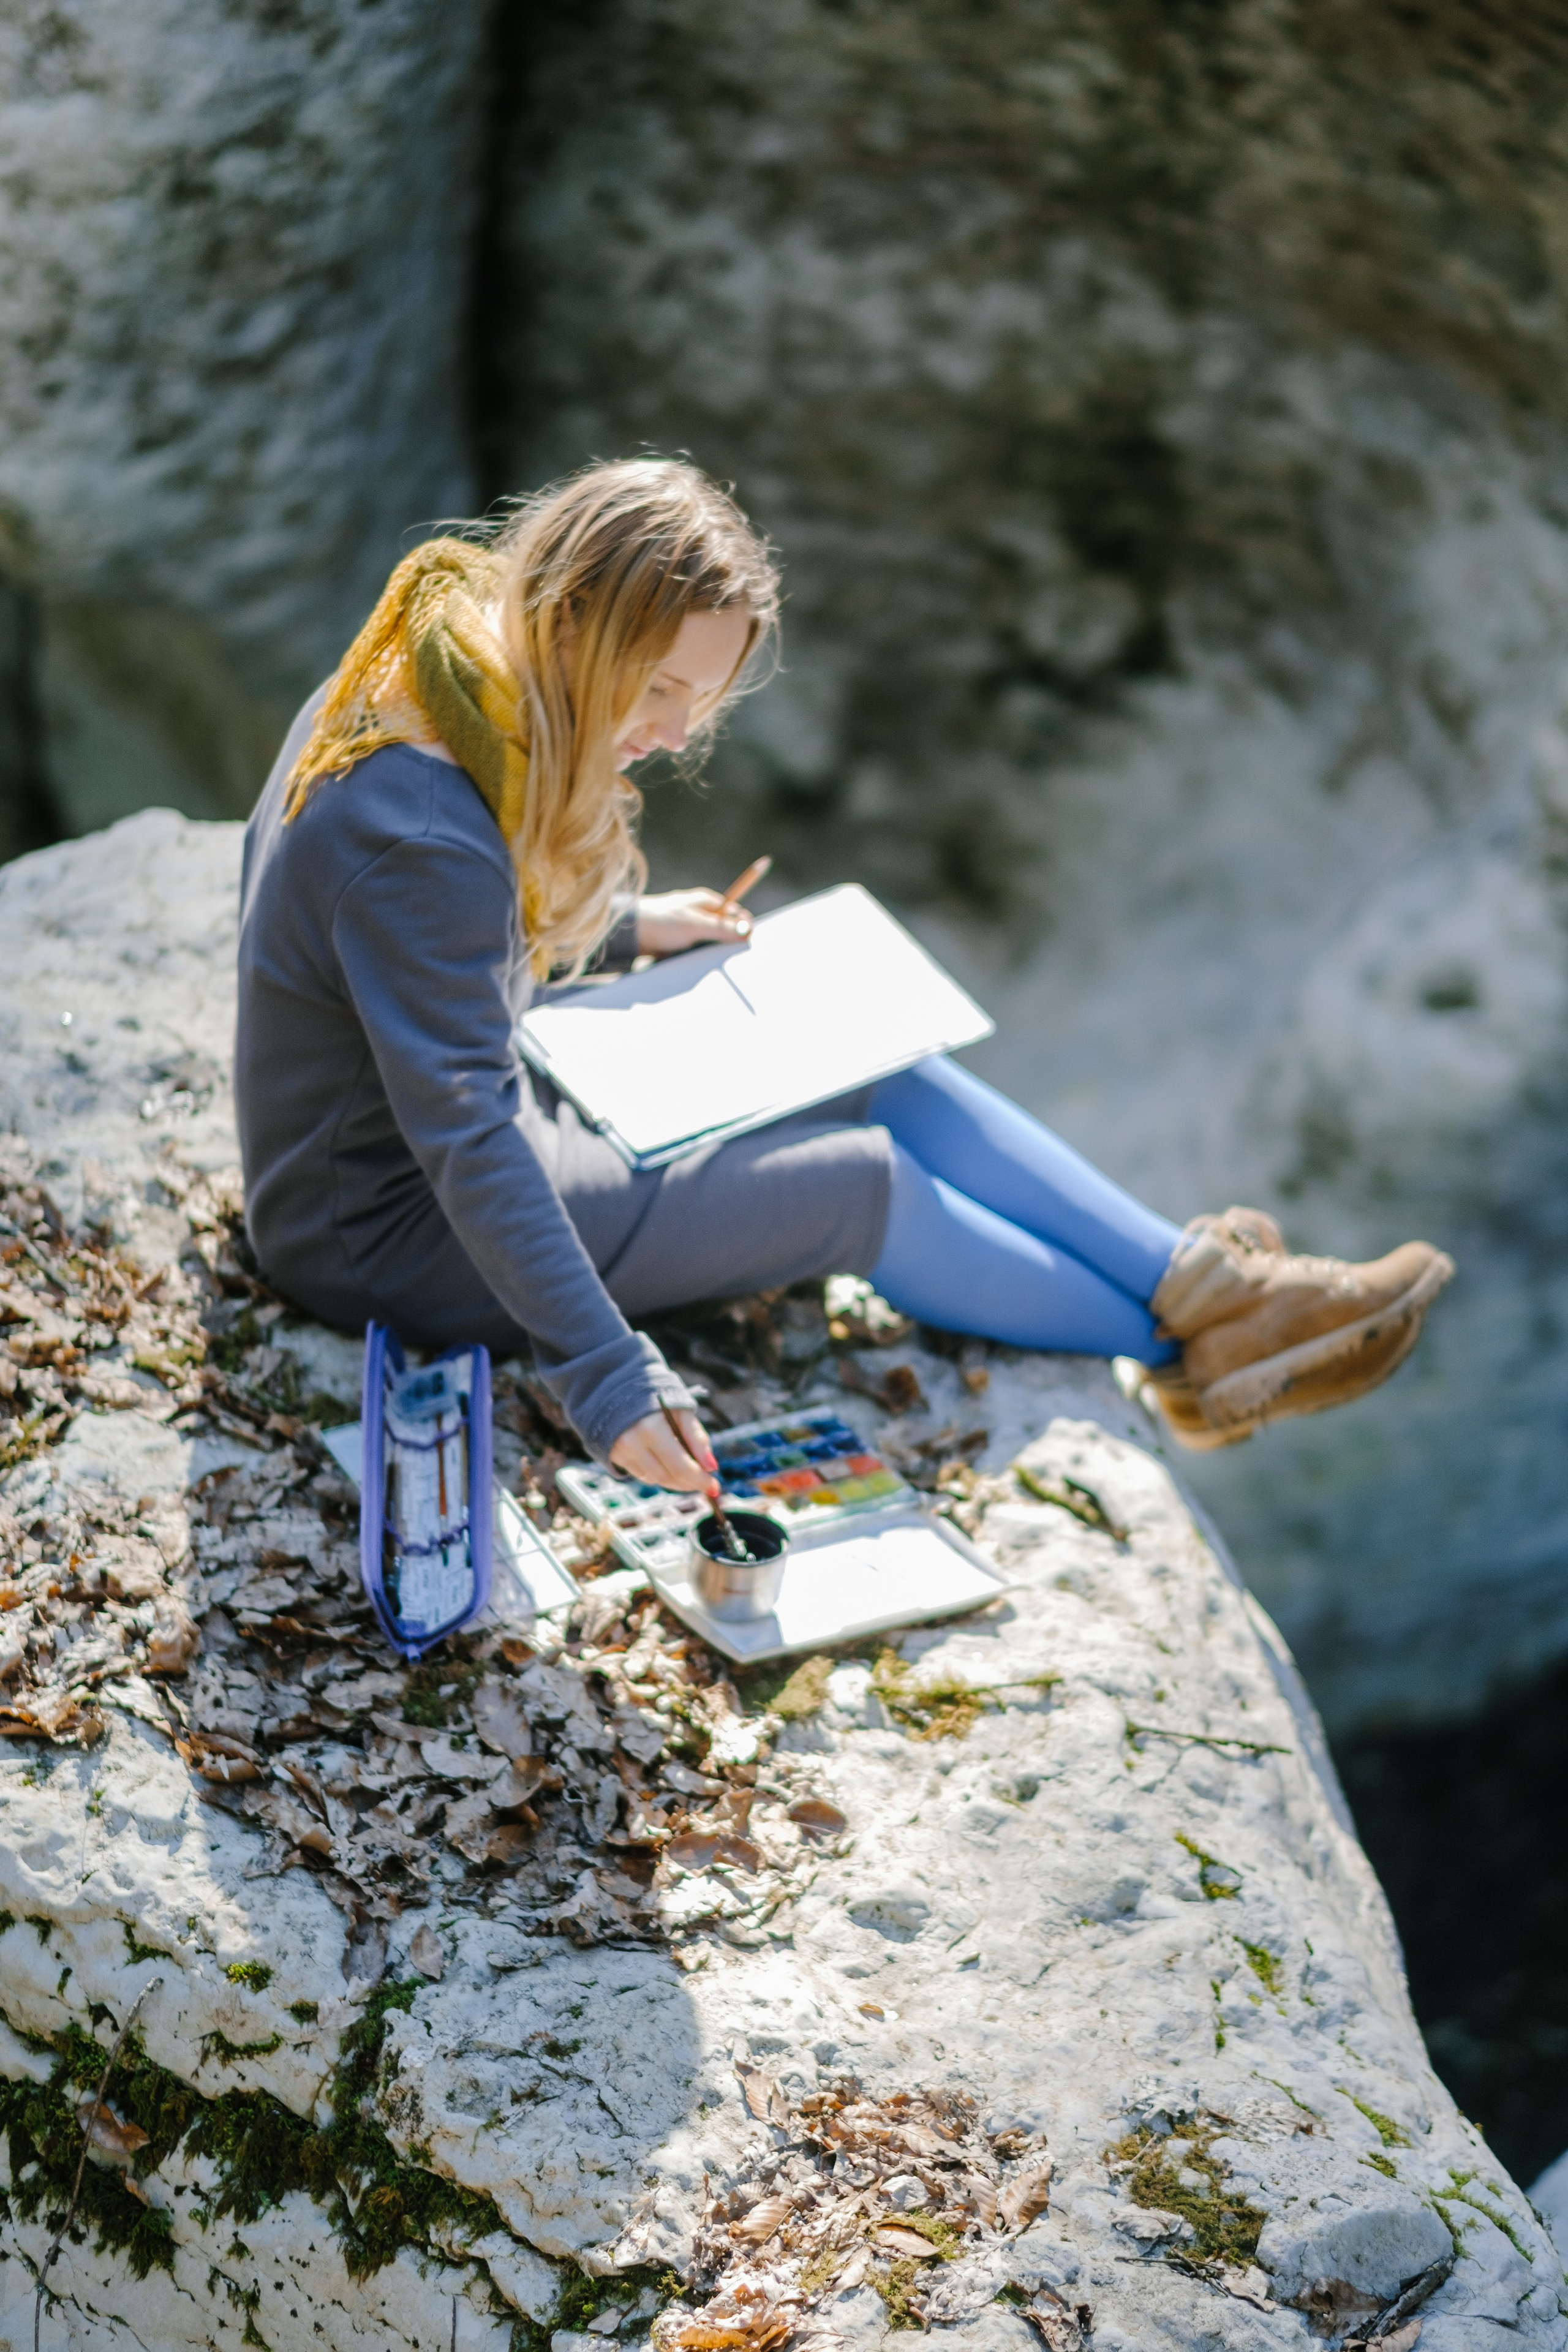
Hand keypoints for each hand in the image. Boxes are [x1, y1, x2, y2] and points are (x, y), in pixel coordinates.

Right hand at [609, 1406, 715, 1491]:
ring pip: (654, 1480)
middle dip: (689, 1483)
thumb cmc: (657, 1397)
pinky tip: (667, 1465)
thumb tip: (712, 1467)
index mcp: (652, 1428)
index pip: (680, 1466)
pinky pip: (641, 1475)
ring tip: (689, 1473)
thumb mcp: (682, 1410)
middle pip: (667, 1477)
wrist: (619, 1387)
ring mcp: (621, 1451)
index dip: (699, 1480)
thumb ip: (697, 1438)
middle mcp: (633, 1442)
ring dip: (675, 1481)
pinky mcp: (614, 1455)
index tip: (714, 1487)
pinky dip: (658, 1474)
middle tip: (705, 1484)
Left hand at [635, 888, 752, 957]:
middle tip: (736, 954)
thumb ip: (722, 928)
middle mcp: (699, 914)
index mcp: (705, 902)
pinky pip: (698, 953)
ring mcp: (690, 929)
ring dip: (714, 952)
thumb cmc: (662, 922)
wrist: (630, 934)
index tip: (751, 937)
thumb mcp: (695, 924)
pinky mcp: (681, 944)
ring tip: (715, 959)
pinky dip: (700, 959)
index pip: (733, 911)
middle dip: (730, 941)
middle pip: (725, 928)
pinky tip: (700, 964)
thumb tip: (747, 931)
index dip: (744, 923)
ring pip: (712, 943)